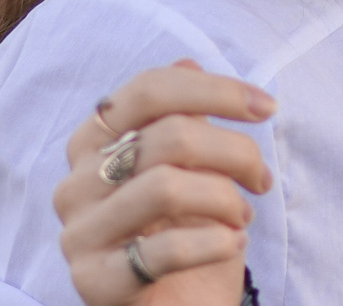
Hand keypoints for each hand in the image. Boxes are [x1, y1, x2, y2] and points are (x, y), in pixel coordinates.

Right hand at [54, 59, 275, 305]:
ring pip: (165, 186)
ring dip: (224, 199)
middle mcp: (75, 184)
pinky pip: (162, 250)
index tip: (267, 107)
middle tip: (262, 180)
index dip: (215, 89)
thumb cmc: (186, 234)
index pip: (149, 89)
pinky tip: (234, 244)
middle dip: (235, 151)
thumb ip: (181, 117)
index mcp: (92, 142)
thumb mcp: (192, 168)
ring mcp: (79, 234)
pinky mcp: (93, 282)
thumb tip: (188, 60)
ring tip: (243, 217)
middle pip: (168, 135)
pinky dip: (213, 242)